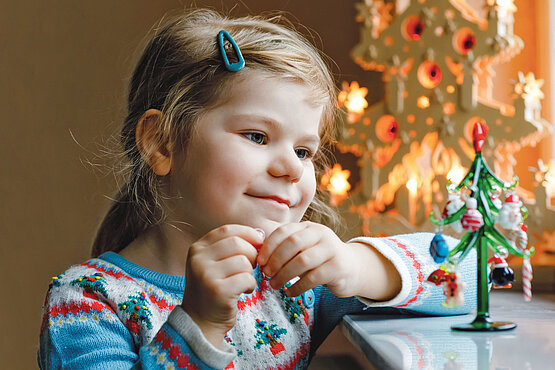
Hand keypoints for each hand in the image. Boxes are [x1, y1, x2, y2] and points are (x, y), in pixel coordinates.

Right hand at [181, 225, 263, 347]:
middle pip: (238, 243)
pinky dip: (251, 285)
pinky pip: (247, 278)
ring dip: (250, 272)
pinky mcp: (218, 291)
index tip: (259, 242)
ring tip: (243, 281)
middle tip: (250, 267)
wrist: (199, 322)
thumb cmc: (212, 289)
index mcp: (197, 248)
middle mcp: (198, 259)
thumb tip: (260, 233)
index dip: (247, 233)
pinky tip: (244, 291)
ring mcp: (206, 275)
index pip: (227, 230)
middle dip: (251, 254)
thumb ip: (231, 246)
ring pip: (244, 261)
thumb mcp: (213, 263)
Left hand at [256, 221, 357, 297]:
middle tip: (266, 274)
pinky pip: (313, 277)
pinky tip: (290, 292)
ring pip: (303, 260)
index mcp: (308, 227)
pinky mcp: (338, 267)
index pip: (284, 231)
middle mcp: (321, 234)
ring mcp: (331, 249)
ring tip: (274, 285)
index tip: (260, 261)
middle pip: (293, 243)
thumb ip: (286, 249)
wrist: (352, 268)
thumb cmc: (320, 260)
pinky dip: (298, 287)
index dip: (269, 246)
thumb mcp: (304, 248)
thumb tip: (259, 258)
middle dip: (276, 260)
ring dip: (284, 275)